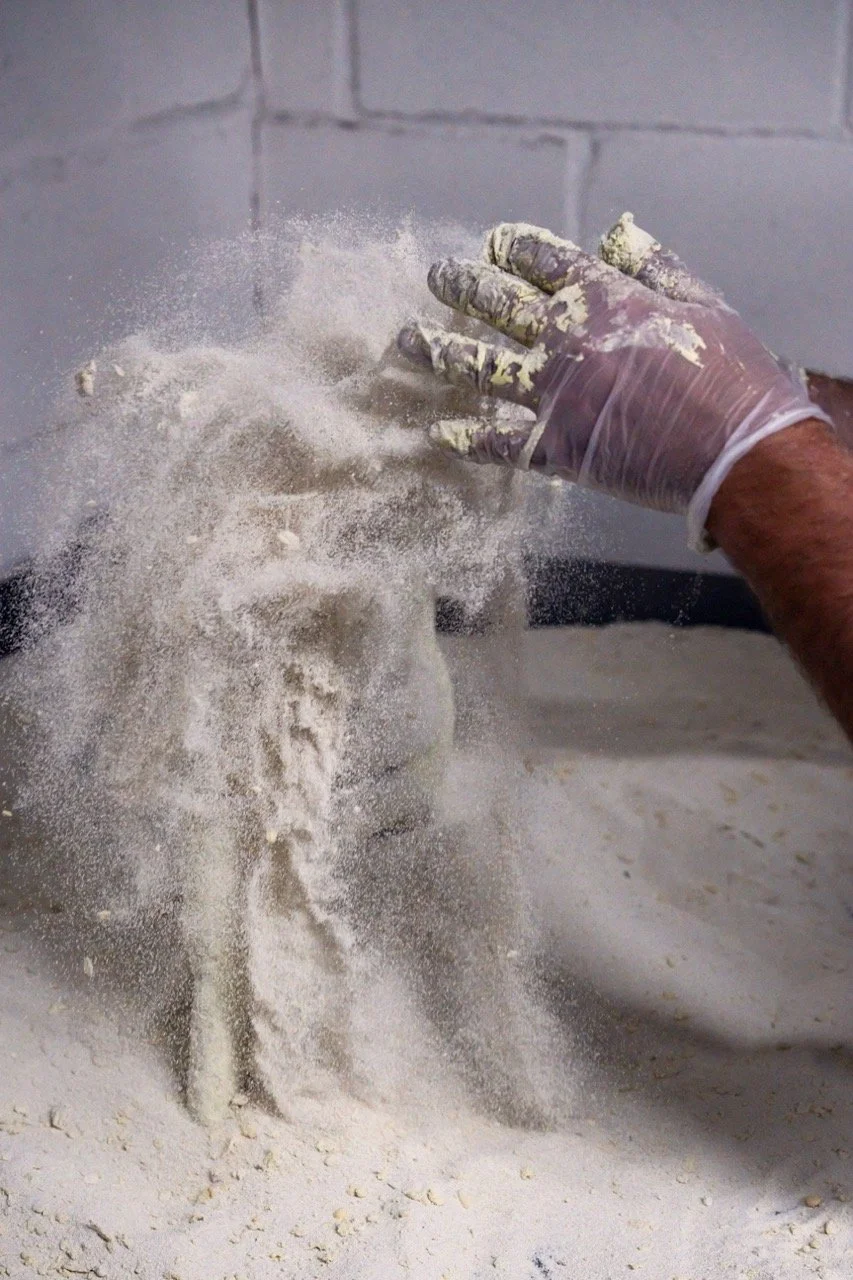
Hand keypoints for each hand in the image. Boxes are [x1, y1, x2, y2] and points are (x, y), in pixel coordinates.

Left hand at [398, 215, 829, 549]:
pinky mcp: (553, 448)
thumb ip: (655, 265)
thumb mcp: (703, 303)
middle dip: (461, 286)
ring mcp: (553, 395)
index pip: (543, 258)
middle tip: (436, 277)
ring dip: (436, 351)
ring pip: (478, 367)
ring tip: (401, 341)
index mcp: (604, 297)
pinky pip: (496, 442)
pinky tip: (434, 432)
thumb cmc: (732, 377)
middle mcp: (566, 339)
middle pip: (497, 304)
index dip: (512, 246)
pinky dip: (464, 439)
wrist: (736, 453)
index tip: (491, 243)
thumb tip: (618, 231)